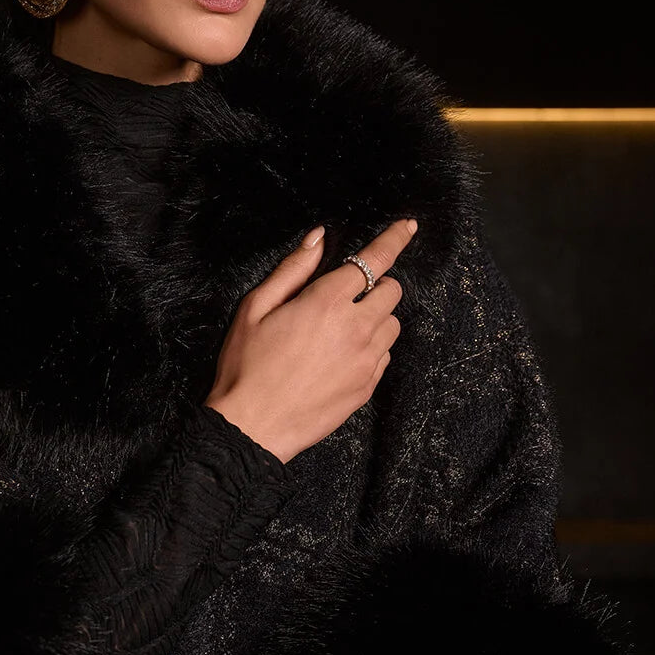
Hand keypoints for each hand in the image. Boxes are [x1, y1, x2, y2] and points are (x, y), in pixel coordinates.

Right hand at [205, 217, 418, 463]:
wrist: (252, 427)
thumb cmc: (246, 366)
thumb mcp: (255, 308)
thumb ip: (293, 269)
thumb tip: (318, 238)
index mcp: (326, 302)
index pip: (373, 260)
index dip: (394, 239)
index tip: (408, 226)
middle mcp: (355, 329)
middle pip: (391, 291)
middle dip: (375, 285)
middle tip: (346, 295)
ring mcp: (365, 361)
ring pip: (392, 324)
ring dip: (376, 317)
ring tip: (341, 329)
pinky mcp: (366, 388)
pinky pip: (385, 356)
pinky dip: (372, 348)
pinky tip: (341, 356)